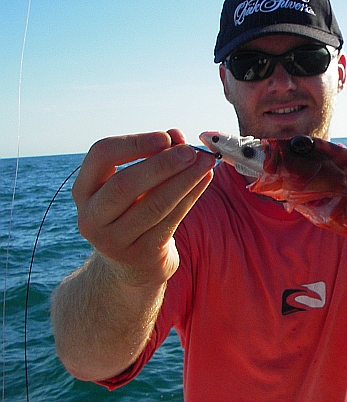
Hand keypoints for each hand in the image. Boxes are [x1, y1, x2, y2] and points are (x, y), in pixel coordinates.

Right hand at [71, 129, 214, 286]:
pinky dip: (190, 197)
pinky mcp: (140, 255)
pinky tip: (204, 180)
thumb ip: (152, 156)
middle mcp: (91, 216)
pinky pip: (170, 221)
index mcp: (84, 189)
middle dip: (162, 165)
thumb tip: (177, 136)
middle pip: (124, 184)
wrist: (131, 265)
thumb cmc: (134, 211)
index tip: (166, 137)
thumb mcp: (135, 184)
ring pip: (153, 205)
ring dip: (184, 180)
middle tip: (190, 151)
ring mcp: (113, 240)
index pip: (101, 155)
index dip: (135, 143)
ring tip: (205, 163)